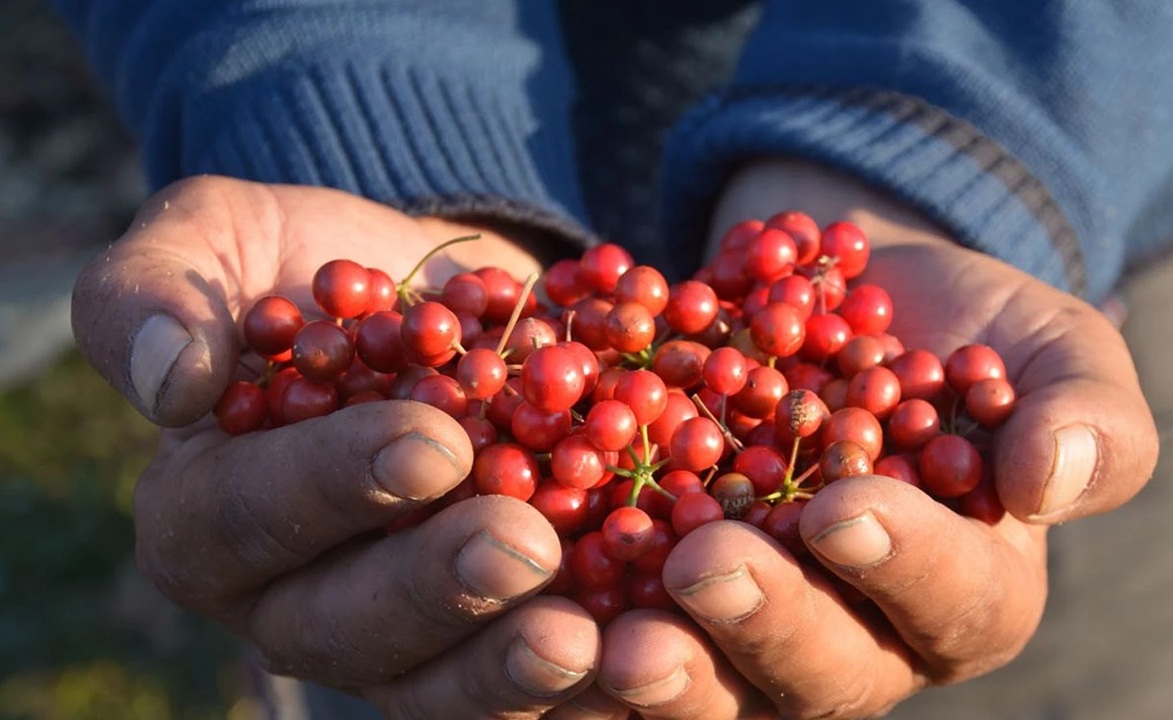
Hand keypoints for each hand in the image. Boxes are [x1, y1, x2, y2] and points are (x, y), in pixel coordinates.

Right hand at [72, 176, 600, 716]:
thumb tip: (172, 383)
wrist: (442, 304)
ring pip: (434, 685)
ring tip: (585, 634)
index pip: (246, 518)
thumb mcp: (219, 239)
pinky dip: (584, 682)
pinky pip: (523, 687)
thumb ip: (157, 292)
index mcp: (204, 515)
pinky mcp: (484, 642)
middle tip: (521, 544)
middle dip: (436, 589)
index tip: (430, 442)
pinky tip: (642, 649)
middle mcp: (291, 601)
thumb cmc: (317, 269)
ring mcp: (394, 639)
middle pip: (346, 626)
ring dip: (507, 668)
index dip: (331, 488)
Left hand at [589, 159, 1158, 717]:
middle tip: (698, 571)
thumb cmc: (956, 329)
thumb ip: (1084, 411)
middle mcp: (857, 636)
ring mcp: (749, 626)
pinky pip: (616, 627)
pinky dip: (575, 616)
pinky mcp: (656, 594)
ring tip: (604, 632)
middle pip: (818, 670)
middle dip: (761, 624)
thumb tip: (1053, 481)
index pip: (950, 602)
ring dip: (660, 664)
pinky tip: (525, 580)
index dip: (900, 563)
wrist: (831, 298)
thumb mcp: (1045, 345)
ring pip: (711, 681)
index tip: (842, 507)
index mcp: (965, 592)